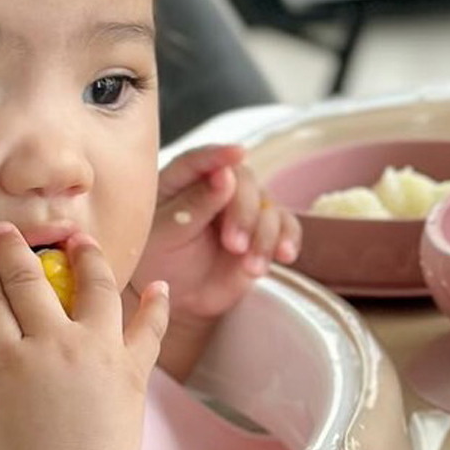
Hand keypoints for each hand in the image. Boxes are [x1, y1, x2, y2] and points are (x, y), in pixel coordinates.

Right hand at [0, 224, 169, 449]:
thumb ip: (0, 379)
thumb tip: (15, 361)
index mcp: (6, 361)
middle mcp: (54, 347)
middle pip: (29, 282)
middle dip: (13, 250)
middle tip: (6, 231)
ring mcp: (99, 356)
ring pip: (95, 287)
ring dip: (86, 256)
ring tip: (80, 239)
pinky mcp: (133, 374)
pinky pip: (149, 330)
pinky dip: (154, 306)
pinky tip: (156, 286)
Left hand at [132, 144, 300, 326]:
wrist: (180, 296)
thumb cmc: (161, 260)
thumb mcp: (167, 234)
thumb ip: (195, 203)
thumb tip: (226, 174)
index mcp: (181, 181)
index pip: (200, 160)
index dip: (219, 156)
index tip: (238, 153)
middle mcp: (217, 188)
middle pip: (244, 182)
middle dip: (244, 213)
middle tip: (233, 245)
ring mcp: (243, 209)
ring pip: (268, 206)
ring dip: (264, 236)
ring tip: (251, 268)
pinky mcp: (263, 232)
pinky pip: (286, 226)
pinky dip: (288, 240)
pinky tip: (284, 256)